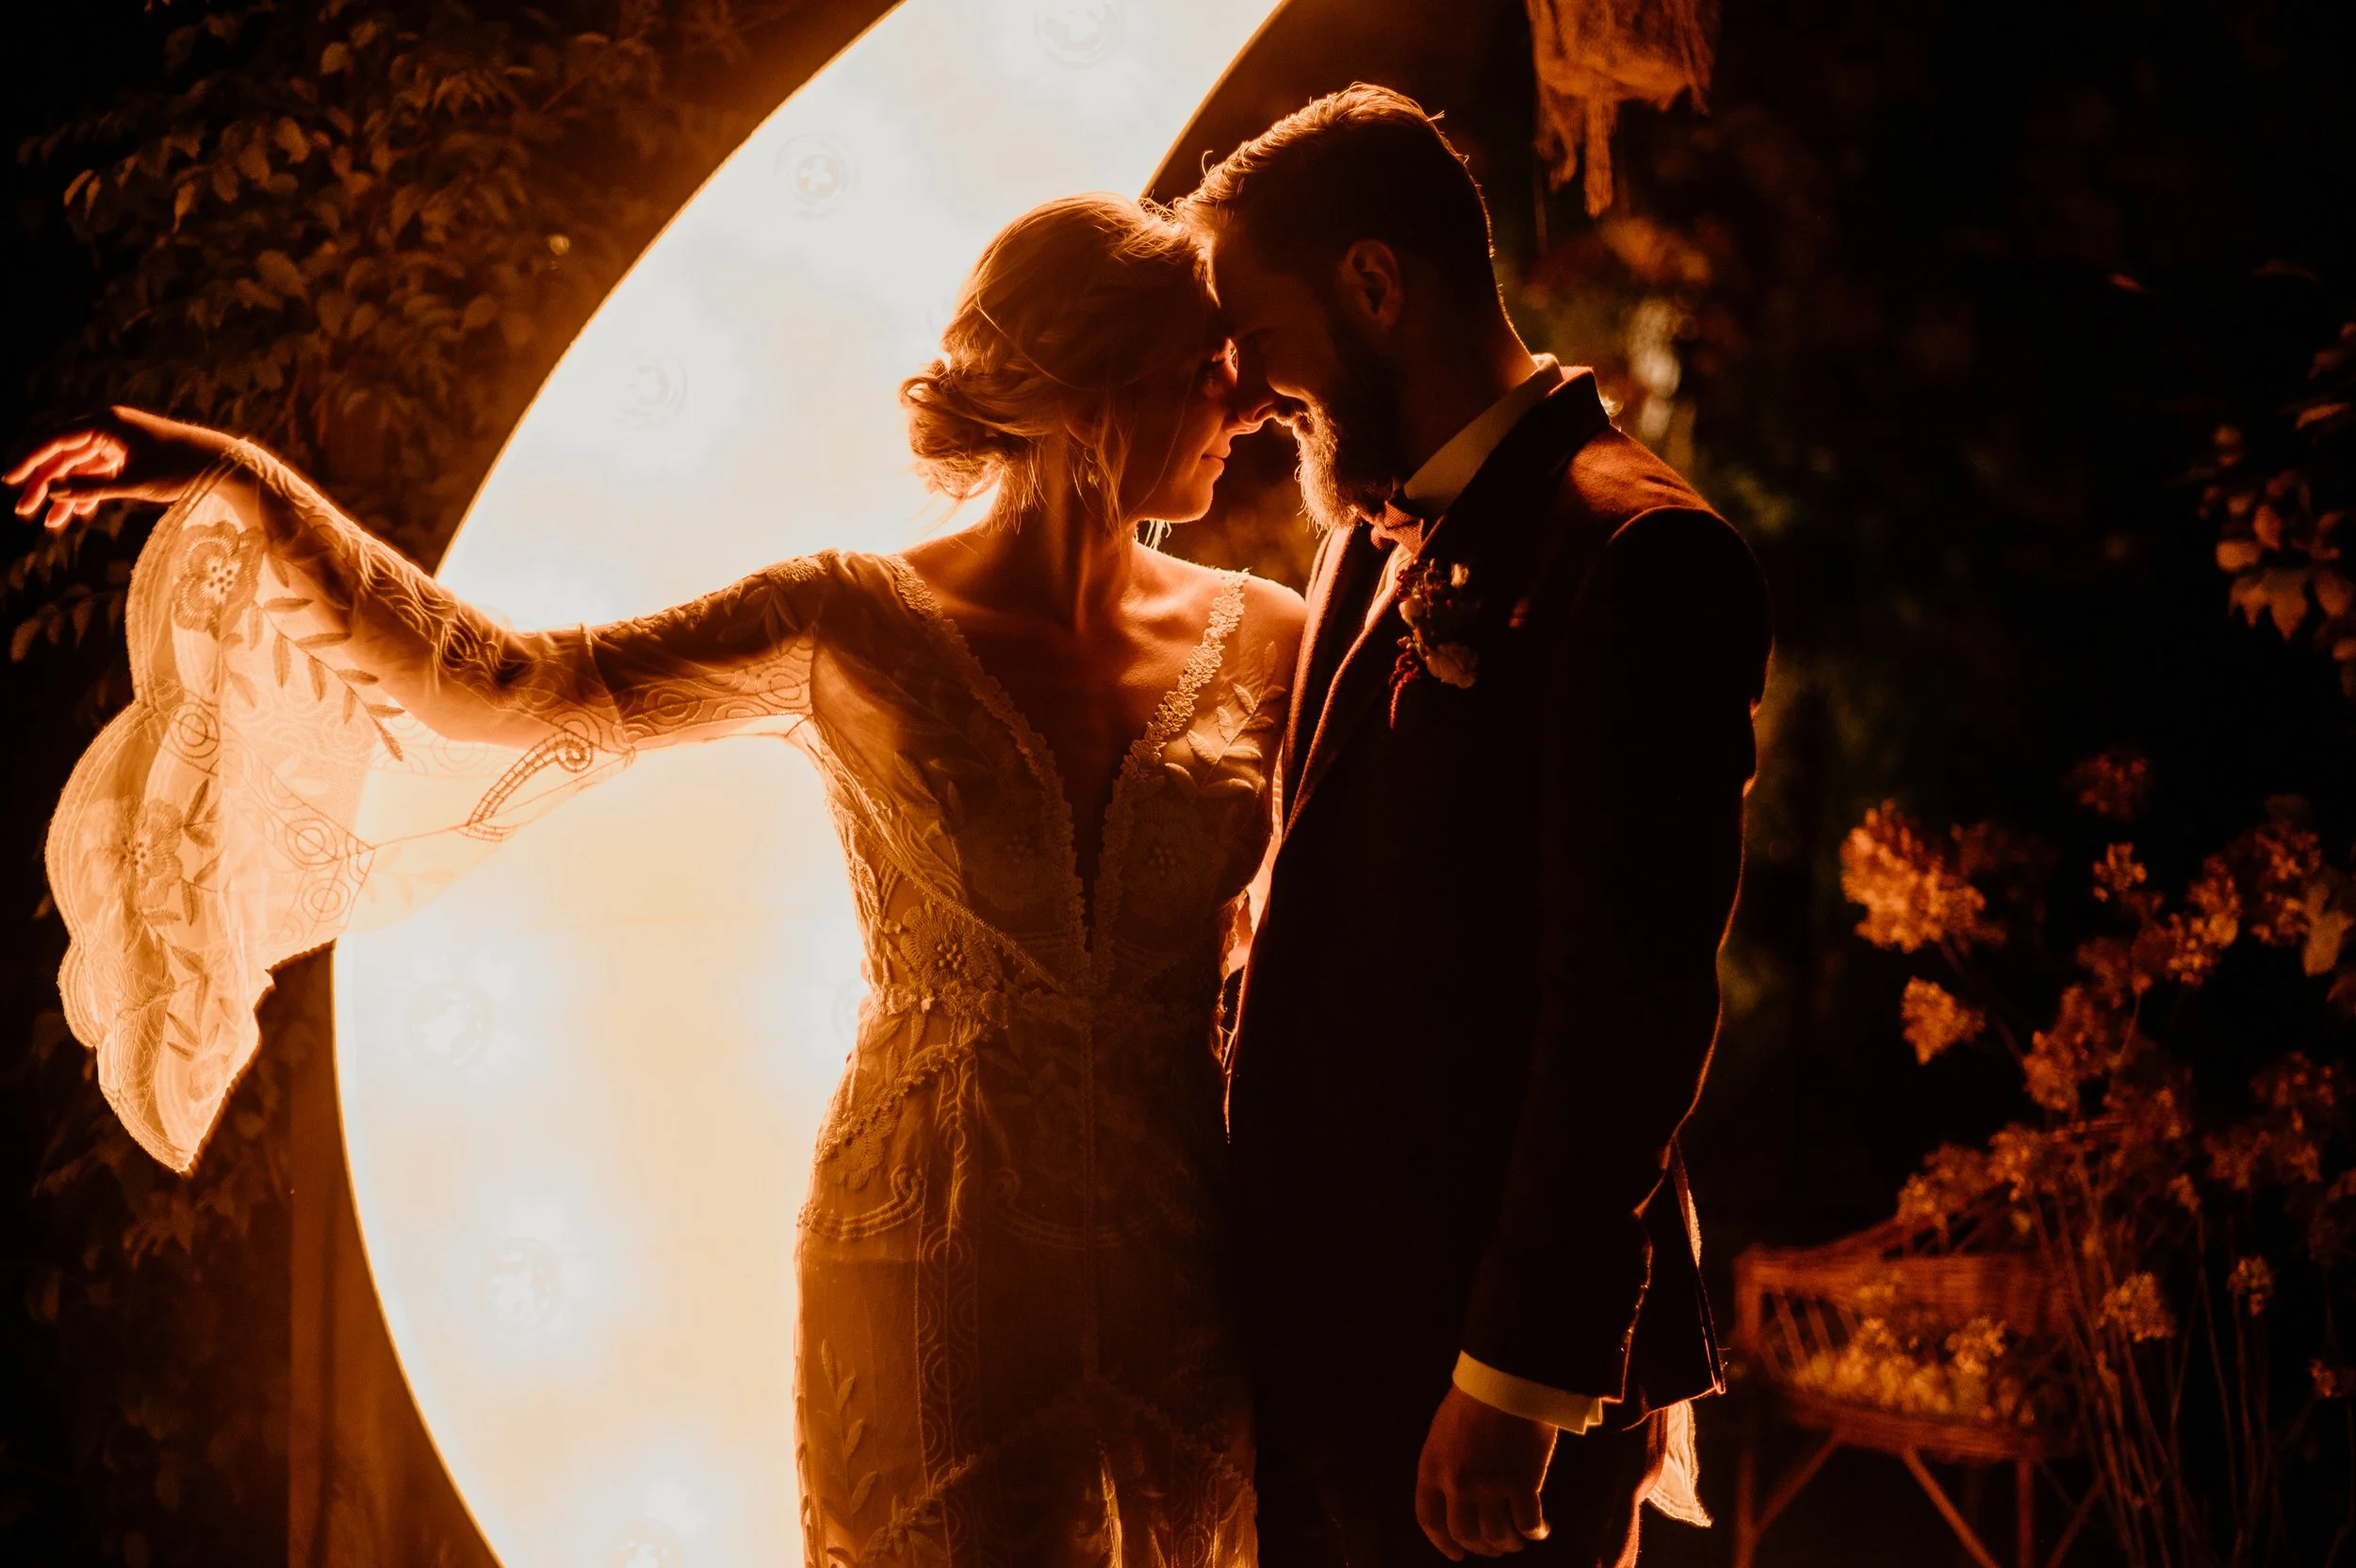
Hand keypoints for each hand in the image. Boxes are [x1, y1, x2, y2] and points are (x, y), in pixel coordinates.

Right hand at [7, 406, 233, 530]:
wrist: (225, 466)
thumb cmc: (183, 470)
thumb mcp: (134, 482)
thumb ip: (92, 488)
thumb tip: (53, 493)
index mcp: (107, 424)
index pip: (55, 440)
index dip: (29, 460)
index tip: (7, 480)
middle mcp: (110, 429)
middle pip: (64, 456)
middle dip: (43, 484)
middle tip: (21, 510)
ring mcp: (120, 443)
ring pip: (81, 469)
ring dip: (65, 494)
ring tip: (48, 523)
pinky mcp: (131, 458)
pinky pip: (100, 475)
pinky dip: (88, 493)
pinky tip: (75, 514)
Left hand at [1415, 1384, 1556, 1559]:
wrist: (1506, 1378)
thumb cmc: (1476, 1396)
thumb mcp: (1444, 1430)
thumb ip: (1446, 1462)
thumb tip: (1457, 1492)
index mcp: (1432, 1466)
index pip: (1429, 1518)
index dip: (1442, 1543)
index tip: (1456, 1555)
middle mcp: (1456, 1483)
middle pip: (1465, 1533)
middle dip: (1481, 1547)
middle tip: (1494, 1548)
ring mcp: (1489, 1486)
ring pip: (1497, 1536)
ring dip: (1508, 1544)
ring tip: (1518, 1540)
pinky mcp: (1522, 1484)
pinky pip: (1528, 1524)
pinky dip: (1535, 1533)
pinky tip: (1540, 1530)